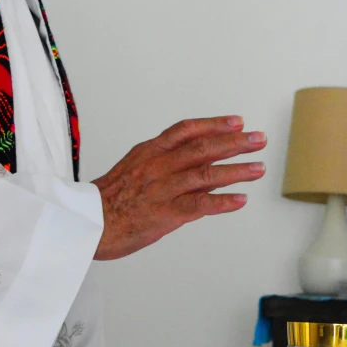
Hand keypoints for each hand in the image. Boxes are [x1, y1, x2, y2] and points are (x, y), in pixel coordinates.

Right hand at [92, 115, 266, 259]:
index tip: (237, 122)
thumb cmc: (109, 201)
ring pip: (206, 174)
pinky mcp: (165, 214)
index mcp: (149, 153)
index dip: (214, 125)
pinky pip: (199, 205)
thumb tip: (192, 164)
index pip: (186, 131)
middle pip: (202, 148)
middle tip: (259, 140)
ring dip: (236, 171)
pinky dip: (223, 202)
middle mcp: (158, 166)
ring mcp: (162, 190)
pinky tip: (241, 200)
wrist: (88, 224)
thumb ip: (161, 165)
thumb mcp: (133, 170)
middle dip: (235, 143)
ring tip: (258, 168)